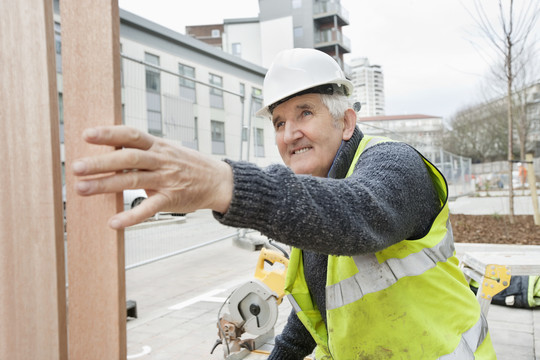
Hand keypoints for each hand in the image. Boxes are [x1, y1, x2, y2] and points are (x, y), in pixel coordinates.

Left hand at [72, 126, 232, 228]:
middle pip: (128, 158)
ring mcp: (167, 179)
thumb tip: (111, 149)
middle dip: (100, 162)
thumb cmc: (189, 165)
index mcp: (159, 146)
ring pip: (133, 180)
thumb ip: (143, 151)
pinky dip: (131, 216)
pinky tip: (114, 222)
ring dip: (106, 185)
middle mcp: (161, 160)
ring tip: (82, 189)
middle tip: (76, 167)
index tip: (87, 135)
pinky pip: (150, 208)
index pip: (131, 135)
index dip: (109, 134)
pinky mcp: (172, 198)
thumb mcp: (168, 151)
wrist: (218, 181)